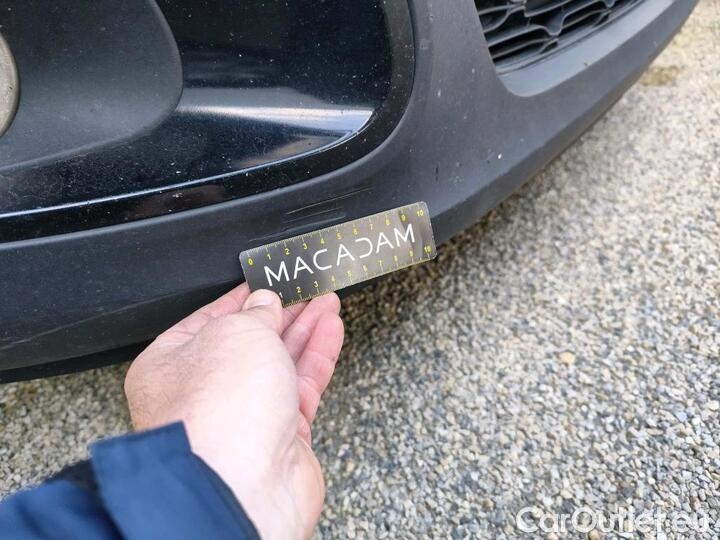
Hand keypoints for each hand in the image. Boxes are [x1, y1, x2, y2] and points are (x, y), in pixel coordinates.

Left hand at [124, 284, 343, 538]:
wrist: (241, 485)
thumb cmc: (218, 411)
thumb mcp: (236, 332)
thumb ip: (255, 312)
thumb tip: (266, 302)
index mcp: (170, 365)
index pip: (210, 319)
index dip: (243, 296)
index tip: (268, 279)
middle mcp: (204, 391)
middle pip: (248, 340)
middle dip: (281, 311)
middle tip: (306, 287)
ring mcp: (243, 415)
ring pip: (279, 362)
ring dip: (306, 329)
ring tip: (327, 301)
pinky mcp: (279, 435)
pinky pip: (301, 385)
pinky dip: (318, 355)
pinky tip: (331, 329)